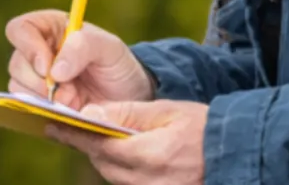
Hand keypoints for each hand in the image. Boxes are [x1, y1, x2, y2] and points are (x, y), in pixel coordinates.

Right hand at [5, 9, 153, 108]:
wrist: (128, 98)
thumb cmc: (117, 65)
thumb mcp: (110, 48)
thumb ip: (83, 47)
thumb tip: (54, 71)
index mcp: (52, 28)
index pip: (21, 29)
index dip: (28, 47)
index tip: (47, 68)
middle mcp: (38, 51)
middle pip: (16, 63)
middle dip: (39, 81)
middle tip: (67, 90)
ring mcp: (36, 79)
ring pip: (17, 87)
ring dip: (43, 97)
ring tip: (72, 99)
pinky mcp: (39, 103)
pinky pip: (26, 107)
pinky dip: (44, 110)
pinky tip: (67, 110)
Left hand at [48, 99, 207, 184]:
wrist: (234, 153)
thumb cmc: (204, 127)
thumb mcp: (167, 111)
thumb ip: (127, 113)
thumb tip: (90, 112)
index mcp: (151, 155)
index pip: (100, 145)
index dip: (74, 135)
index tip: (53, 125)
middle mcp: (149, 181)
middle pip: (103, 164)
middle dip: (89, 145)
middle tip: (72, 127)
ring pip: (113, 176)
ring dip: (104, 157)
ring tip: (98, 138)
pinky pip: (128, 184)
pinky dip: (121, 169)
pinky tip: (124, 154)